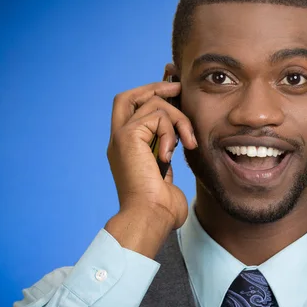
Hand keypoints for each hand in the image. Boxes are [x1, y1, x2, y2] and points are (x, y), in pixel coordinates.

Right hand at [104, 80, 197, 256]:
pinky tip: (174, 153)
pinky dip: (172, 130)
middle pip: (128, 97)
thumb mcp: (166, 173)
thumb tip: (181, 138)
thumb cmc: (161, 207)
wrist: (150, 218)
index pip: (131, 110)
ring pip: (153, 104)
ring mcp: (121, 137)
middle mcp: (119, 140)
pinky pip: (158, 116)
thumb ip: (167, 152)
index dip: (149, 95)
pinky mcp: (128, 137)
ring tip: (188, 143)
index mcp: (126, 149)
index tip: (173, 91)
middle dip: (155, 88)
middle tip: (178, 90)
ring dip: (179, 119)